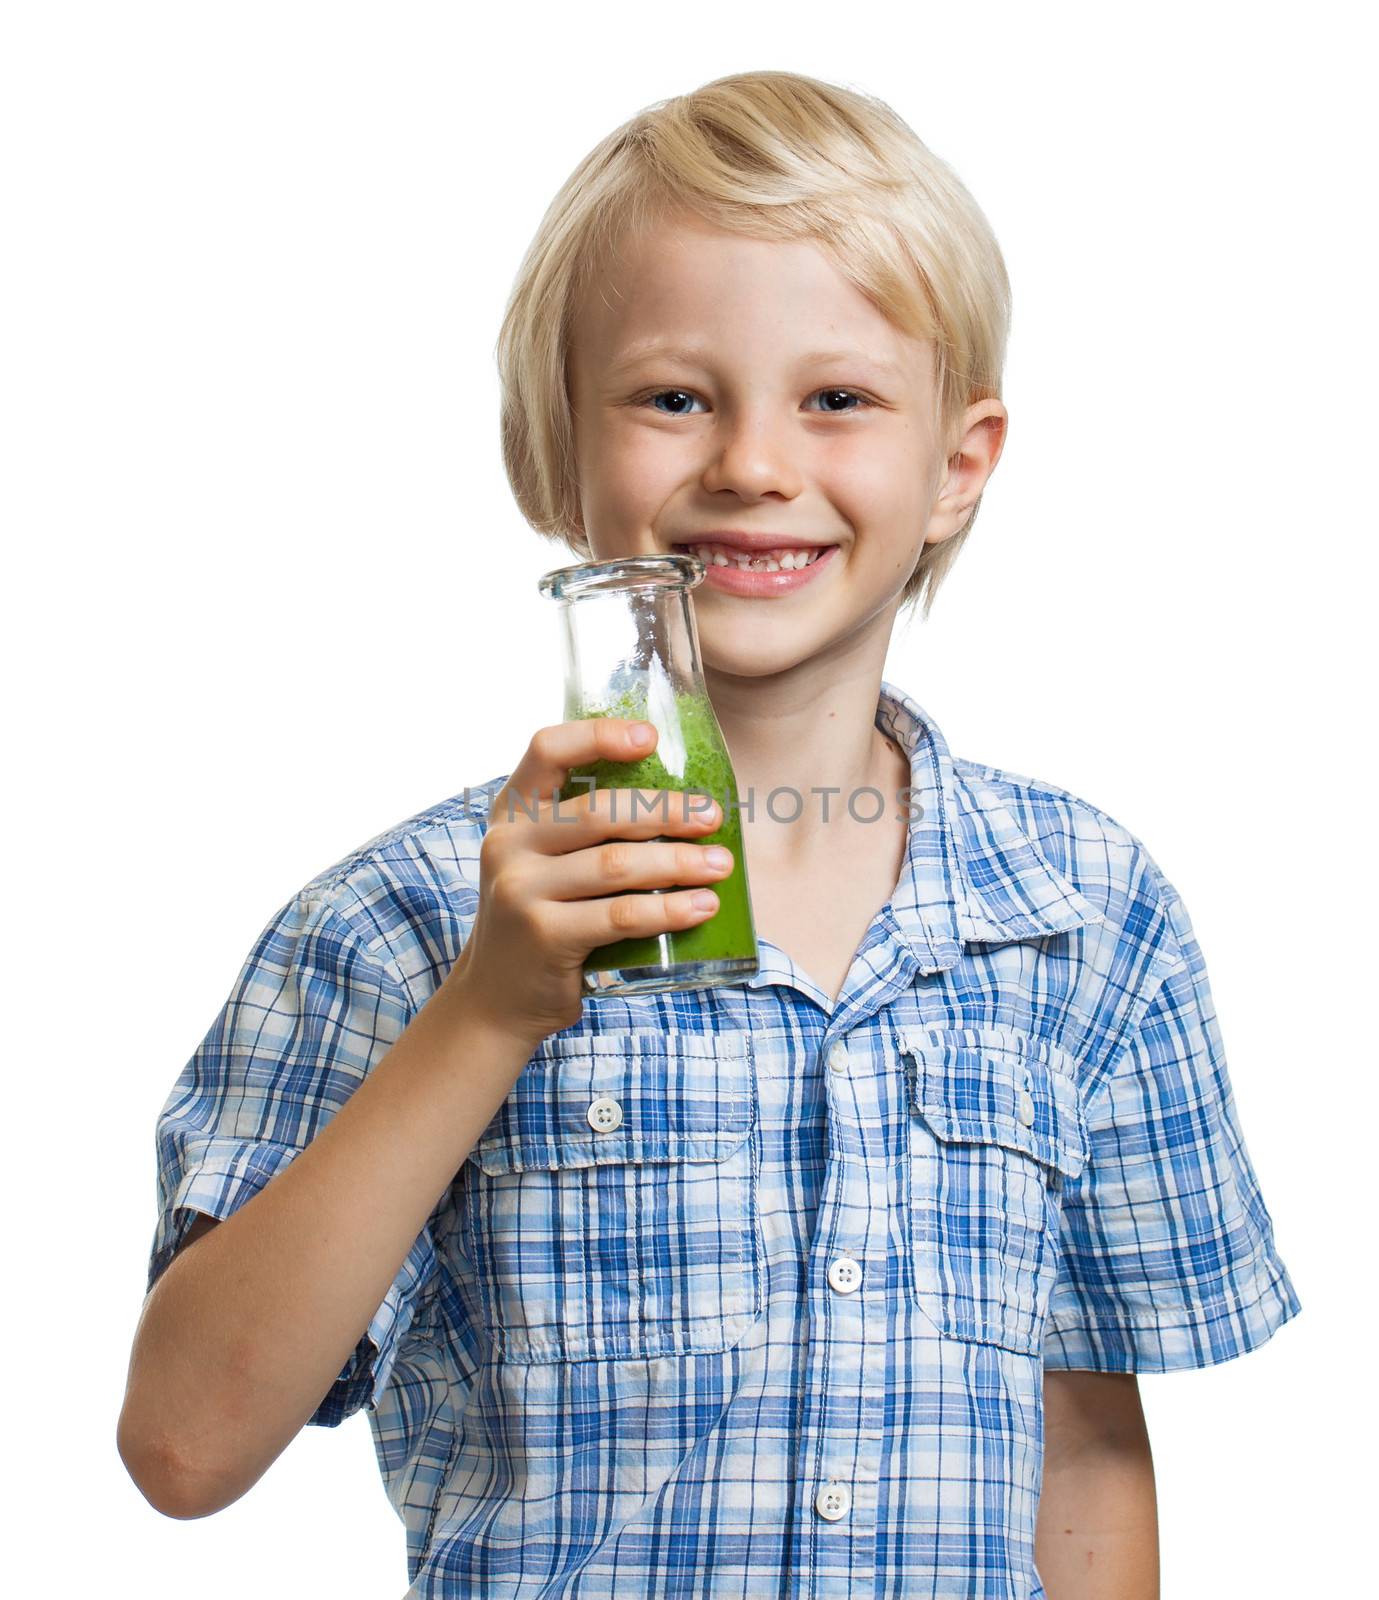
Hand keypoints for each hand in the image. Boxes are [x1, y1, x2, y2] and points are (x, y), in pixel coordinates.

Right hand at [442, 718, 731, 1044]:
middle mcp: (508, 844)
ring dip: (680, 862)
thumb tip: (681, 800)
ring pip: (618, 864)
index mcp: (511, 811)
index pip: (548, 749)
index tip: (651, 737)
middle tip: (713, 816)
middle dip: (667, 811)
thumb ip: (582, 828)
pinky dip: (669, 911)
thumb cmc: (540, 916)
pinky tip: (702, 907)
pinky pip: (620, 915)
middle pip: (600, 811)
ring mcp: (521, 890)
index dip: (600, 735)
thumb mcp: (541, 860)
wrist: (496, 998)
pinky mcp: (544, 936)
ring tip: (720, 865)